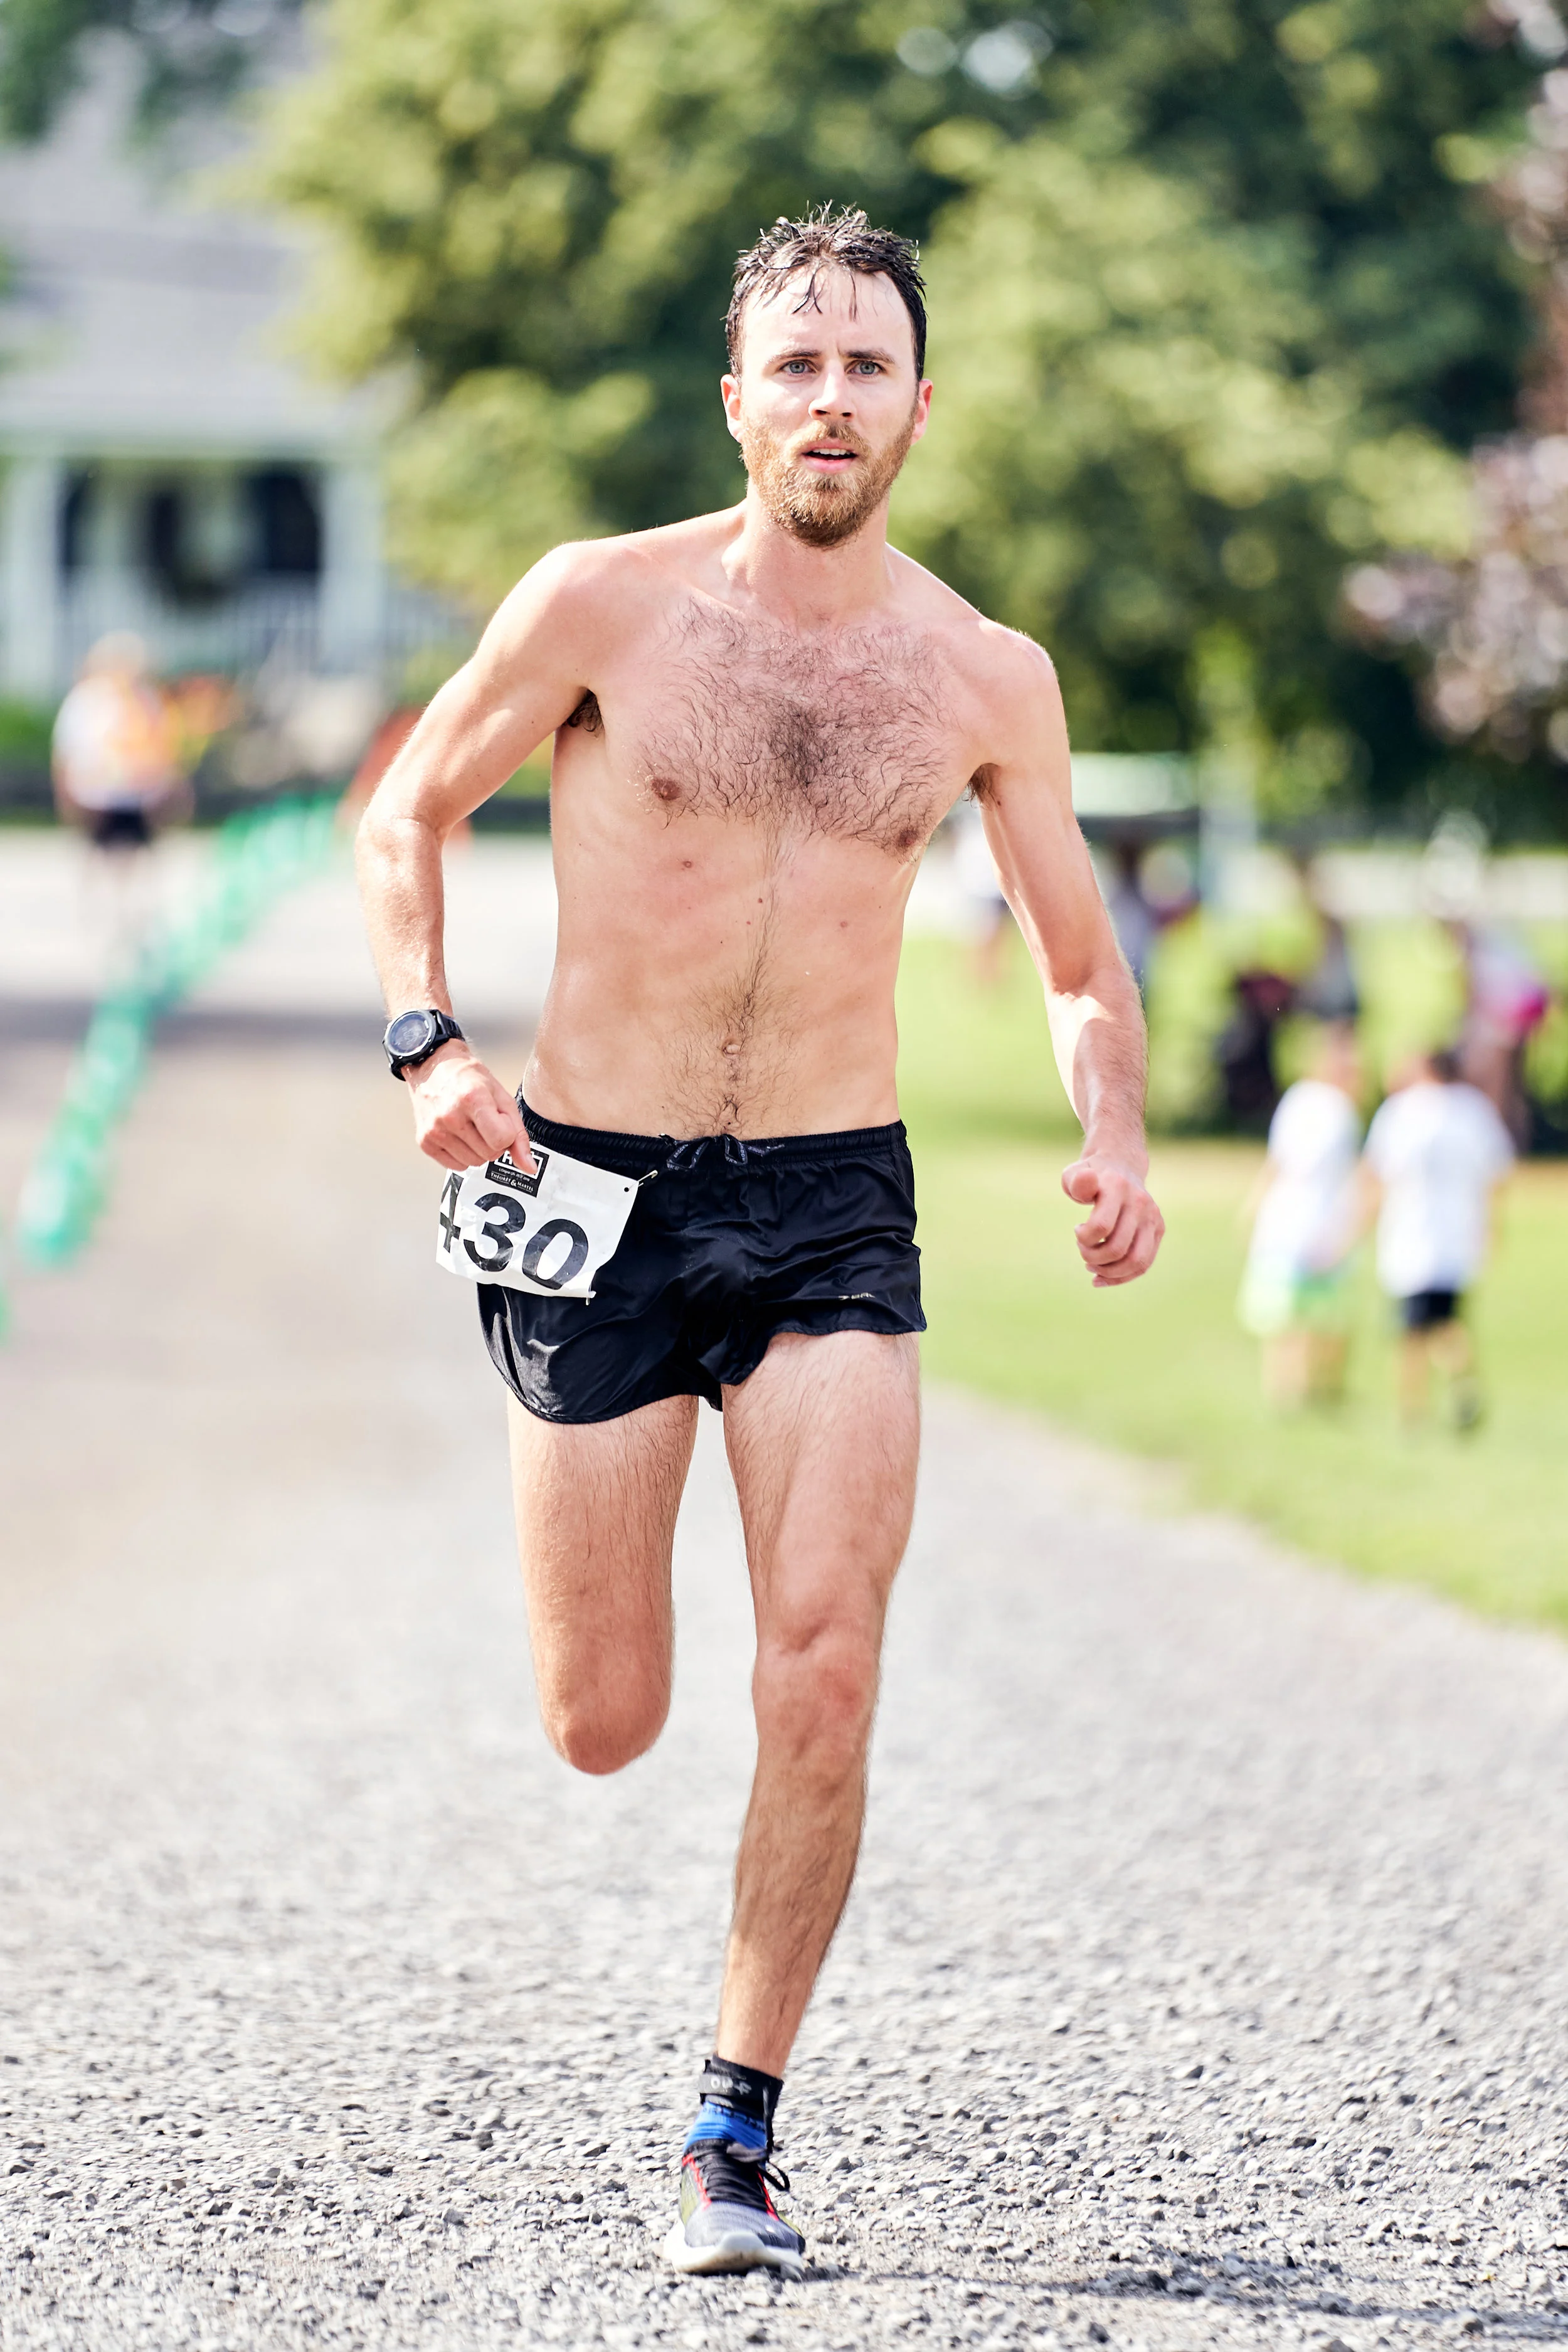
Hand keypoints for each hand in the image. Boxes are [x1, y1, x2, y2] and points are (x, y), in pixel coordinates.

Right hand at [403, 1042, 533, 1173]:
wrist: (434, 1067)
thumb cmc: (468, 1078)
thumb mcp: (502, 1098)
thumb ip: (518, 1134)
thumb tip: (529, 1166)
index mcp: (472, 1099)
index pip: (502, 1140)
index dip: (507, 1131)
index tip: (499, 1119)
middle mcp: (450, 1116)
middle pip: (490, 1154)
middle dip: (494, 1141)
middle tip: (485, 1121)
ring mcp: (435, 1131)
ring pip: (474, 1163)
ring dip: (479, 1149)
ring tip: (471, 1126)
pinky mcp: (425, 1142)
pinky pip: (456, 1166)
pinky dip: (463, 1155)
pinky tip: (459, 1134)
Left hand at [1061, 1150, 1163, 1286]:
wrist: (1121, 1167)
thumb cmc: (1090, 1175)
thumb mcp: (1074, 1173)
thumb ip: (1075, 1180)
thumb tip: (1087, 1179)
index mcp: (1117, 1187)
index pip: (1101, 1226)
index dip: (1083, 1238)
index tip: (1077, 1230)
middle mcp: (1140, 1202)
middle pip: (1117, 1248)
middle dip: (1092, 1257)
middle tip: (1082, 1249)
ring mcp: (1152, 1217)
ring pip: (1136, 1261)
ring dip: (1109, 1272)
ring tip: (1091, 1265)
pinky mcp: (1158, 1230)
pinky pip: (1144, 1264)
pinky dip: (1122, 1277)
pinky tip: (1100, 1277)